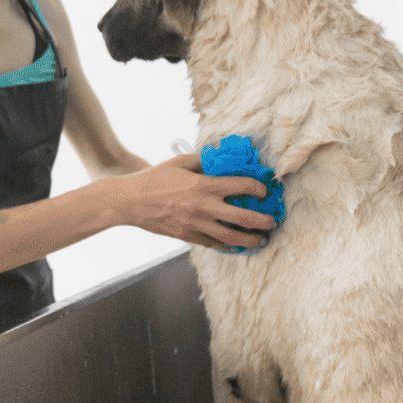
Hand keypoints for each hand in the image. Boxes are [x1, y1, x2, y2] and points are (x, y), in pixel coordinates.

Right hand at [117, 154, 275, 249]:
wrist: (130, 201)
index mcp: (205, 185)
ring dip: (250, 240)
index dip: (259, 188)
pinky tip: (235, 246)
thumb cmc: (154, 178)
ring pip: (231, 237)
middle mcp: (205, 206)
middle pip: (244, 218)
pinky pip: (213, 244)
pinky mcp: (187, 236)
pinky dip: (227, 246)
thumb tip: (218, 156)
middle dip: (263, 221)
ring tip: (261, 240)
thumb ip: (202, 160)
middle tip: (272, 222)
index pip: (243, 186)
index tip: (264, 191)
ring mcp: (197, 224)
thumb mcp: (180, 162)